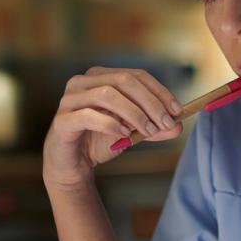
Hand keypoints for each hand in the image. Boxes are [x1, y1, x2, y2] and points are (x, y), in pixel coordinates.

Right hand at [43, 67, 182, 188]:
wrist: (71, 165)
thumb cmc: (98, 141)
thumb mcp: (131, 132)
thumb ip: (152, 127)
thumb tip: (177, 126)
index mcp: (100, 77)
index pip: (136, 75)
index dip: (159, 91)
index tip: (177, 111)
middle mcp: (82, 82)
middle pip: (124, 81)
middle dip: (150, 102)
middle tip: (166, 123)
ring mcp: (69, 99)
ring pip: (107, 94)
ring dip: (134, 112)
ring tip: (148, 130)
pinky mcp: (62, 120)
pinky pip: (88, 116)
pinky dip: (110, 124)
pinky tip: (123, 135)